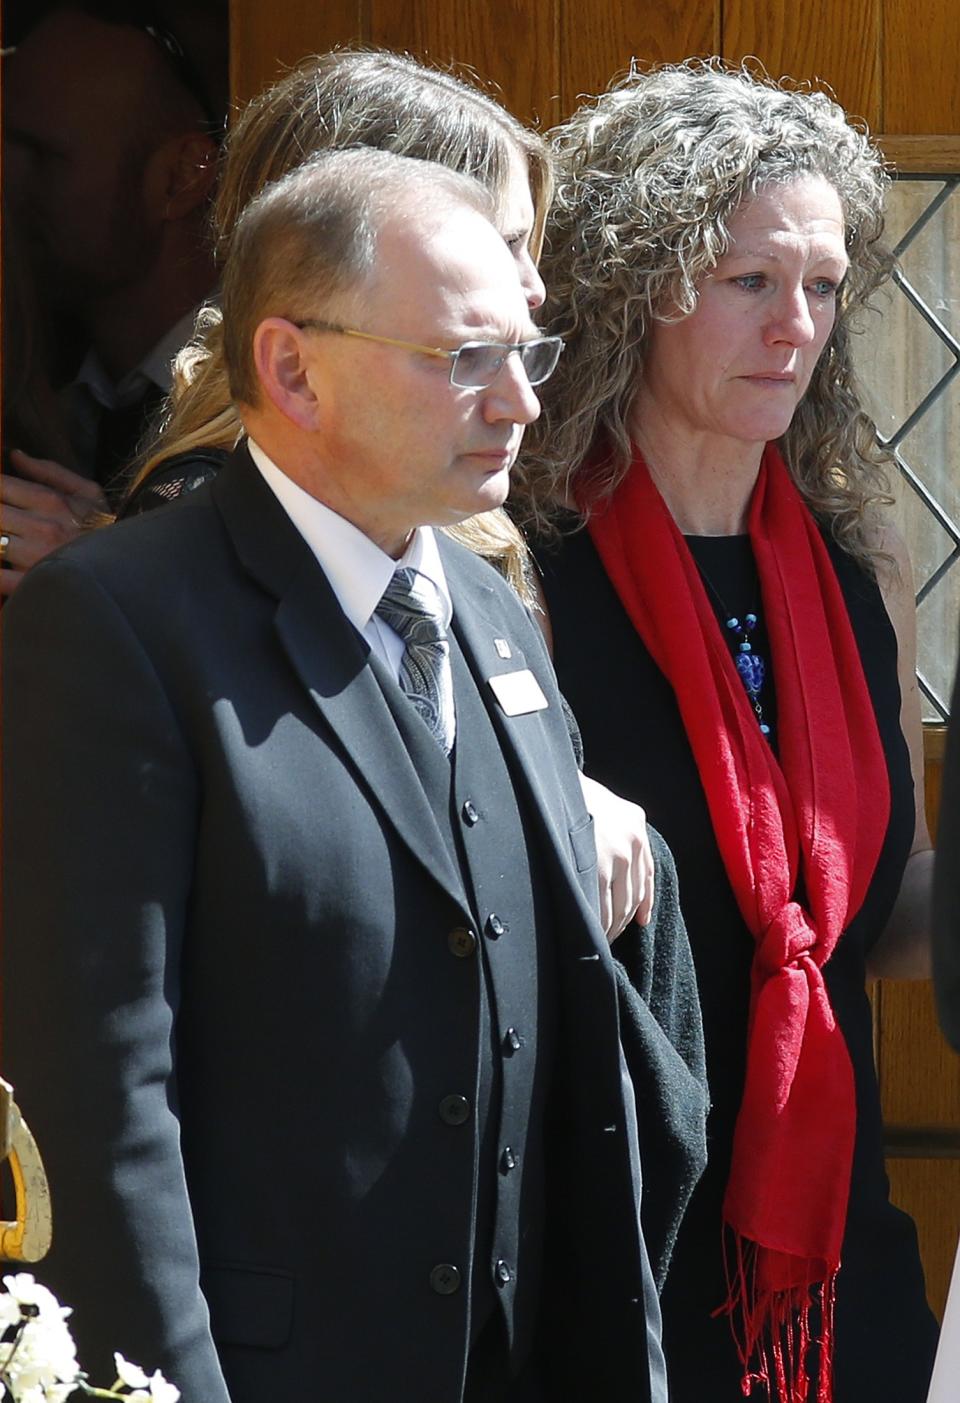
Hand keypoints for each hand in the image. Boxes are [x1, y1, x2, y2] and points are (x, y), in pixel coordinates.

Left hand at [0, 449, 107, 594]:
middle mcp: (39, 526)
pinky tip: (1, 564)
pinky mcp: (30, 584)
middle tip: (4, 518)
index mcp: (50, 501)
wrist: (127, 568)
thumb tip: (15, 455)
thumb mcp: (87, 492)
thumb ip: (49, 471)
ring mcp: (33, 557)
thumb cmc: (104, 528)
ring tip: (4, 536)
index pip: (0, 485)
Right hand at [578, 772, 654, 941]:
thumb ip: (618, 835)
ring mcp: (617, 854)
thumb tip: (619, 877)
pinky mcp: (597, 865)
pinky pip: (602, 906)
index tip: (639, 922)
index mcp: (636, 825)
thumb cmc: (570, 798)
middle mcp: (633, 840)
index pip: (646, 876)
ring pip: (620, 905)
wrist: (549, 782)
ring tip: (598, 939)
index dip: (642, 904)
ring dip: (611, 927)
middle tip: (609, 936)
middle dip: (622, 921)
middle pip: (633, 895)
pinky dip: (599, 924)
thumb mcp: (606, 807)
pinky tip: (591, 933)